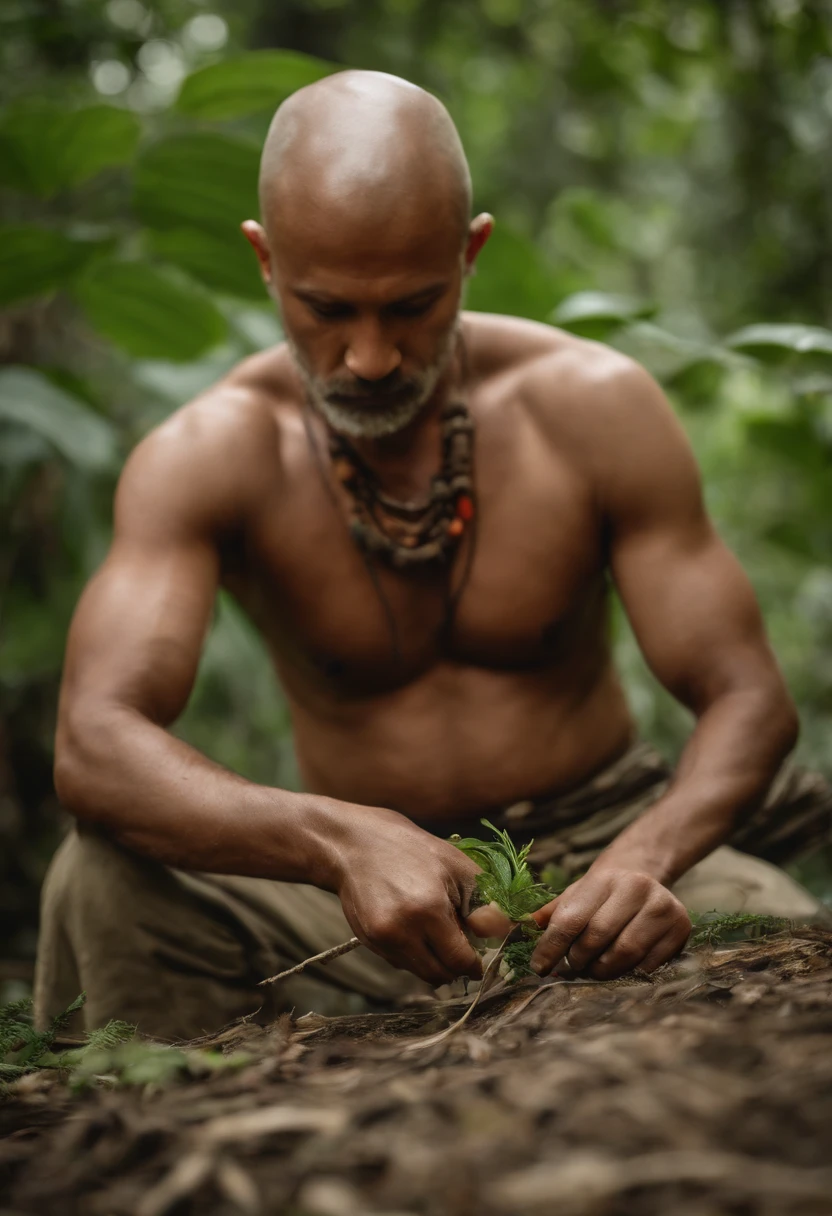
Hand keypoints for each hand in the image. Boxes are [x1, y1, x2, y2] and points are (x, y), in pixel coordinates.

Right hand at [335, 807, 484, 986]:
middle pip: (440, 975)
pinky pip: (400, 962)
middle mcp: (401, 931)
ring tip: (435, 930)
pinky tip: (412, 926)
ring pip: (419, 973)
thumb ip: (484, 904)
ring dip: (434, 961)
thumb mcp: (456, 866)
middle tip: (460, 942)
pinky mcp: (368, 941)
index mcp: (428, 909)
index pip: (459, 961)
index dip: (474, 964)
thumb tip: (506, 933)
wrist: (354, 844)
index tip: (479, 958)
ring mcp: (381, 939)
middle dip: (455, 965)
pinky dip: (413, 953)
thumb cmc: (411, 849)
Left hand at [529, 866, 690, 979]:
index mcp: (604, 878)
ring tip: (592, 969)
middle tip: (568, 970)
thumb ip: (547, 914)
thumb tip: (513, 932)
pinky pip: (649, 963)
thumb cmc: (601, 893)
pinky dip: (629, 972)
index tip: (538, 967)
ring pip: (625, 954)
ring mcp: (662, 906)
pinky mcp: (680, 927)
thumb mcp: (574, 894)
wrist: (644, 875)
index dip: (551, 947)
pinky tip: (619, 967)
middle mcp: (636, 887)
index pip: (571, 919)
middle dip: (577, 960)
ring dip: (602, 970)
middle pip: (598, 938)